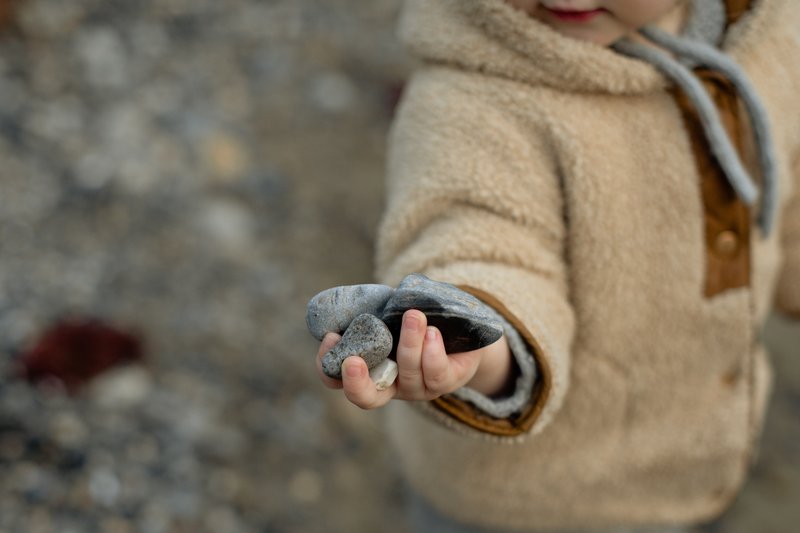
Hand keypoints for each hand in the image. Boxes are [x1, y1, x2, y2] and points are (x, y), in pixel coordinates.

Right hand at [316, 309, 511, 409]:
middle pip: (366, 398)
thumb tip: (358, 291)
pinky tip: (433, 332)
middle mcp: (391, 384)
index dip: (326, 364)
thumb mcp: (391, 311)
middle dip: (356, 382)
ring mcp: (418, 387)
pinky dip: (432, 351)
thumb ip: (376, 306)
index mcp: (368, 369)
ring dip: (409, 343)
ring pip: (409, 373)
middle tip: (353, 361)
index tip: (331, 338)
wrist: (461, 331)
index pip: (336, 379)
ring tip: (413, 315)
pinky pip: (436, 372)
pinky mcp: (445, 382)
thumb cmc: (418, 318)